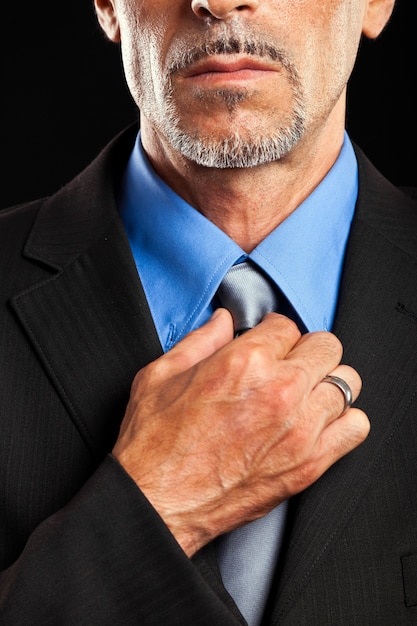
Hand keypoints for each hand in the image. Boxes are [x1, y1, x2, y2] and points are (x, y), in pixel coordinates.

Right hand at [112, 309, 368, 555]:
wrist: (157, 503)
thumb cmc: (153, 443)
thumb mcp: (160, 375)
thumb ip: (199, 340)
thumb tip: (223, 320)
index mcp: (243, 362)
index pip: (286, 325)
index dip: (273, 333)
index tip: (268, 346)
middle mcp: (279, 390)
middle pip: (326, 347)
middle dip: (305, 350)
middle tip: (288, 365)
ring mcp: (300, 429)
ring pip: (346, 383)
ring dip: (326, 383)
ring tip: (304, 394)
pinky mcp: (309, 464)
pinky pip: (356, 426)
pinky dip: (344, 420)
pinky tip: (319, 422)